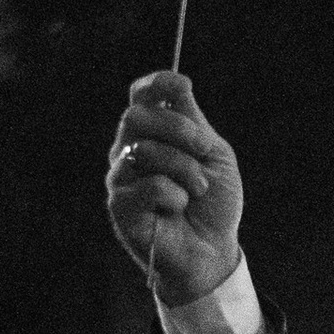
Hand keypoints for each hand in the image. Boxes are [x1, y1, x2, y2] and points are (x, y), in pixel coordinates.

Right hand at [106, 73, 244, 307]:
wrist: (214, 250)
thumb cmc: (214, 203)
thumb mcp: (214, 155)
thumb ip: (194, 122)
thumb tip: (178, 83)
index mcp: (152, 134)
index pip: (140, 96)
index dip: (157, 83)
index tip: (183, 84)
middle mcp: (129, 151)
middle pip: (136, 116)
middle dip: (178, 128)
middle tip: (204, 149)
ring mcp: (121, 179)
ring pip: (144, 151)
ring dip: (184, 169)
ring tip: (198, 190)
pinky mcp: (120, 207)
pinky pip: (147, 185)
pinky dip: (174, 194)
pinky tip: (179, 207)